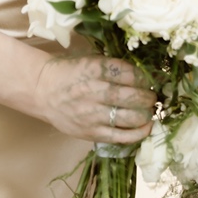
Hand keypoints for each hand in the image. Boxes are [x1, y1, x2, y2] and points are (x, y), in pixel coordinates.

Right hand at [29, 54, 155, 142]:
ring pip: (130, 118)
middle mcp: (94, 92)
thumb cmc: (72, 73)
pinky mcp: (90, 132)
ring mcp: (92, 115)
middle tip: (152, 97)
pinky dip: (138, 133)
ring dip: (146, 114)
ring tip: (148, 111)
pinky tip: (145, 127)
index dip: (147, 78)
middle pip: (133, 97)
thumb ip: (117, 68)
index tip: (153, 80)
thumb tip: (149, 76)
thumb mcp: (93, 61)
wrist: (43, 91)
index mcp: (96, 70)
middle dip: (149, 97)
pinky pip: (120, 136)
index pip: (131, 74)